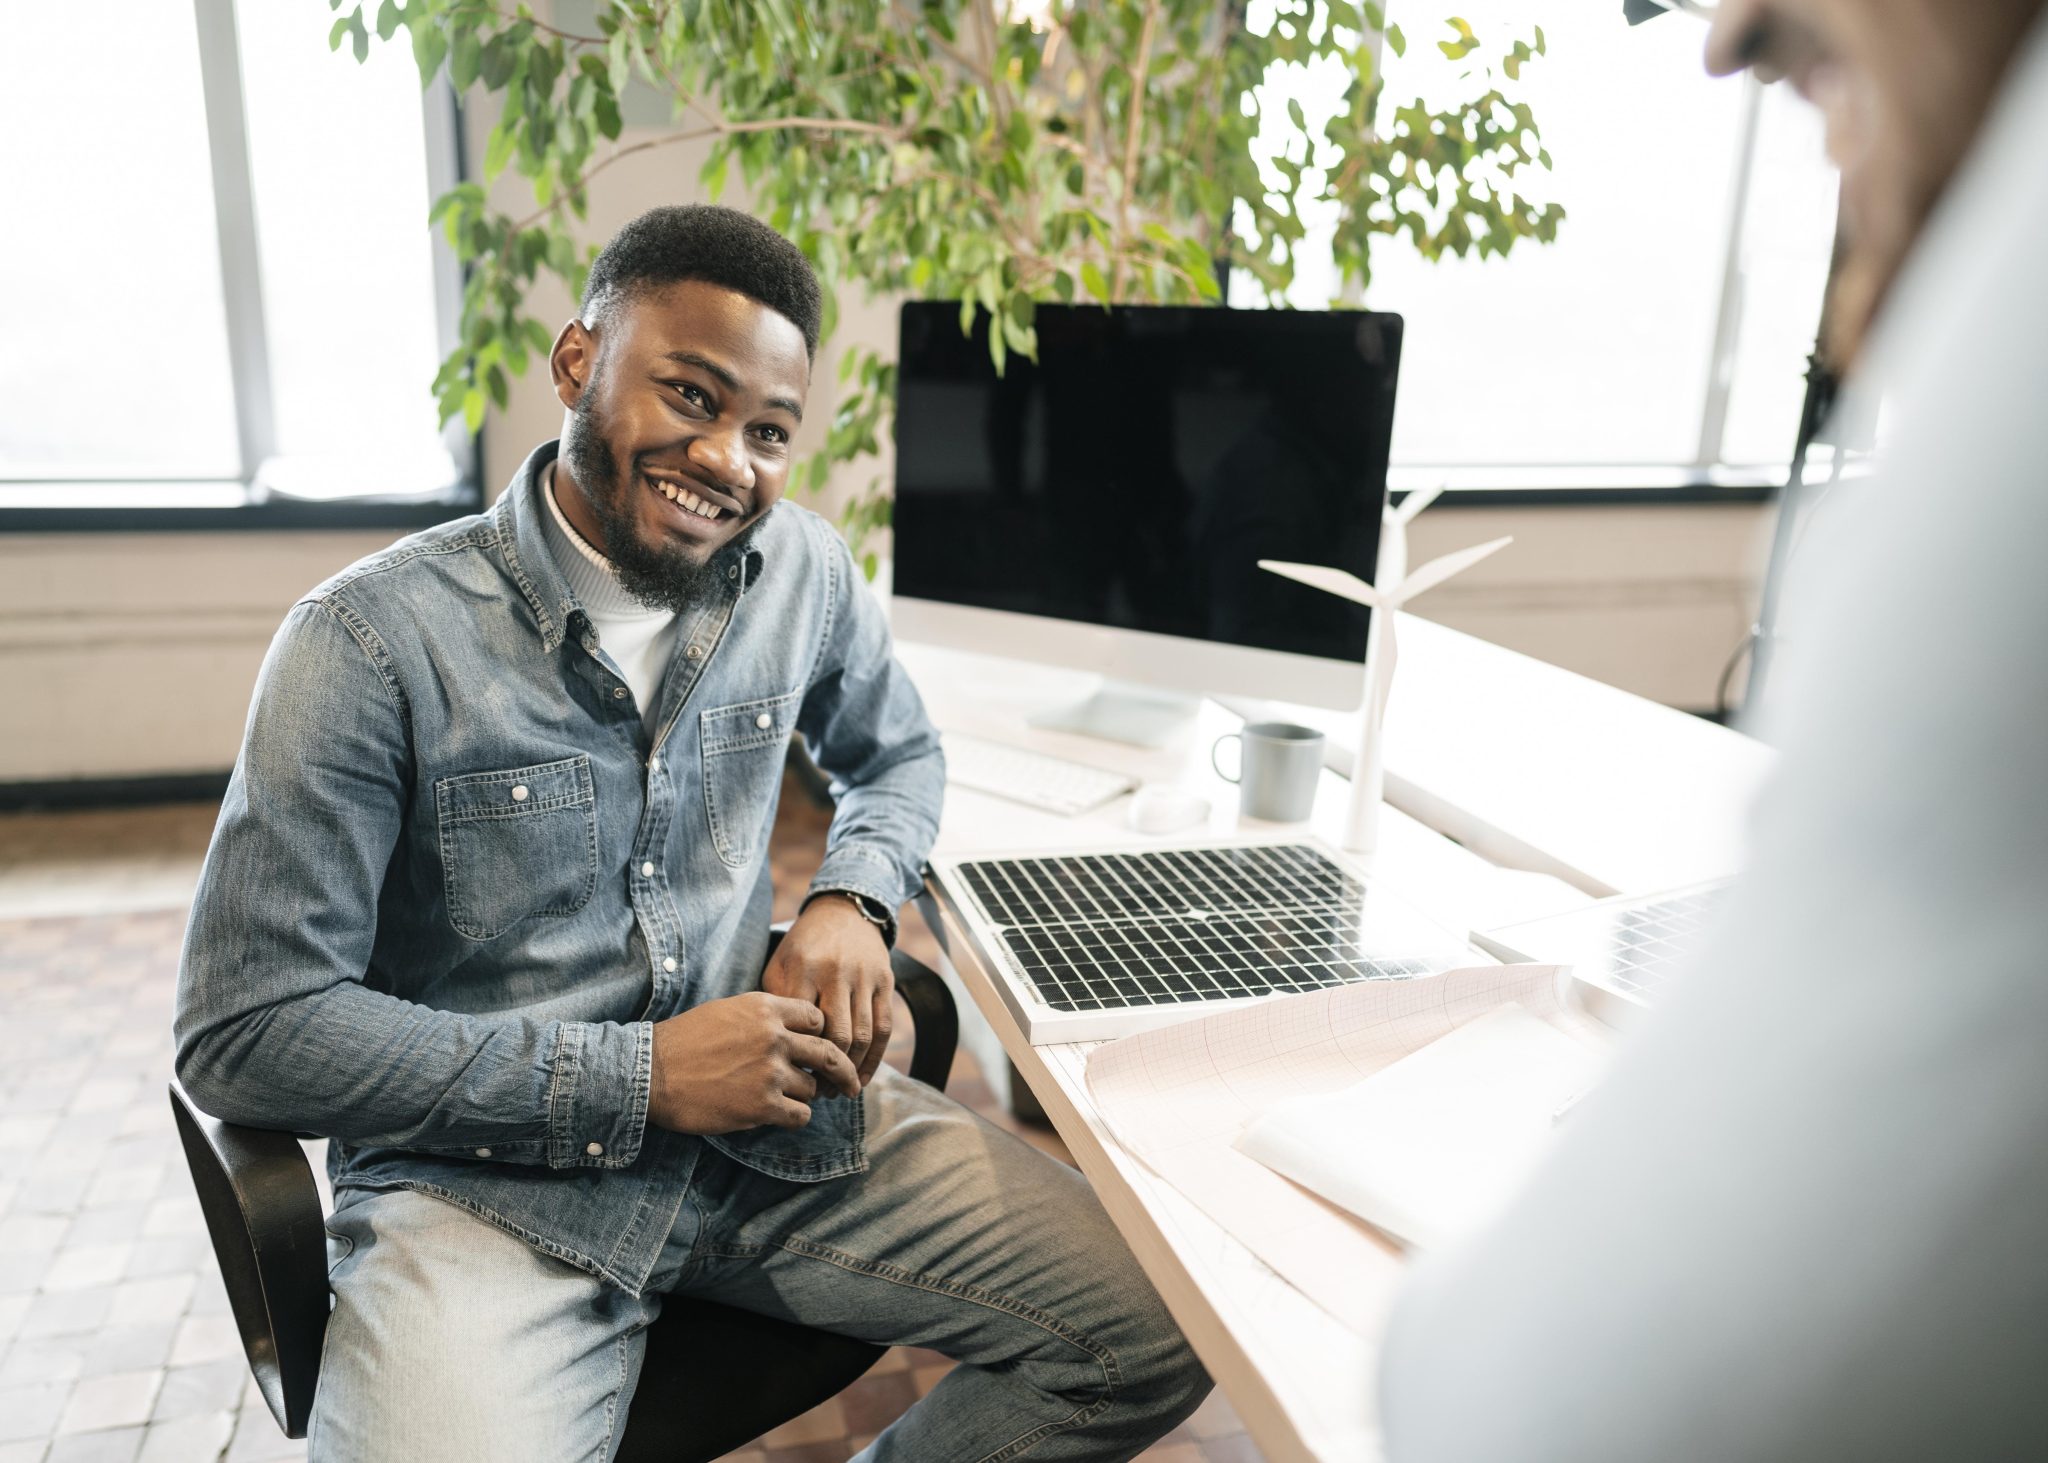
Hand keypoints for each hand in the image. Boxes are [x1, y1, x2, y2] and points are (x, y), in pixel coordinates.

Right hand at [648, 992, 859, 1133]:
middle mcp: (774, 1037)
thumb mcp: (727, 1011)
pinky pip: (799, 1115)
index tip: (819, 1049)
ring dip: (803, 1097)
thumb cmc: (684, 1042)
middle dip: (844, 1071)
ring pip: (811, 1089)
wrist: (651, 1073)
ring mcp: (770, 1072)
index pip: (816, 1018)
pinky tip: (781, 1117)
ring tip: (782, 1100)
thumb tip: (793, 1032)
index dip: (820, 1035)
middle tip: (851, 1085)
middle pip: (829, 1054)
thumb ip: (764, 1017)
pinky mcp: (762, 1106)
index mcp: (765, 1008)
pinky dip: (795, 1118)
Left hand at [762, 896, 893, 1086]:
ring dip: (851, 1070)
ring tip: (837, 1090)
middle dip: (827, 1071)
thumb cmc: (803, 947)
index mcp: (804, 968)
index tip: (790, 1078)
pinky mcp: (886, 982)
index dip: (797, 1058)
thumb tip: (773, 1051)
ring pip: (862, 1036)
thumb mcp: (780, 965)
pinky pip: (883, 1028)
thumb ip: (776, 1002)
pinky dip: (874, 1059)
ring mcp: (865, 977)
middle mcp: (836, 972)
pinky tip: (861, 1078)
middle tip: (817, 1093)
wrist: (843, 913)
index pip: (801, 1025)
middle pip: (835, 1035)